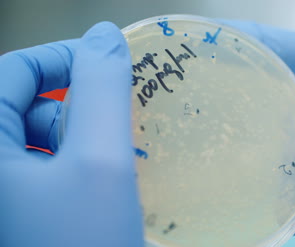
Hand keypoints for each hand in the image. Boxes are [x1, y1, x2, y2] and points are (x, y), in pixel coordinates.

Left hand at [0, 22, 142, 246]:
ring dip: (85, 141)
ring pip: (42, 145)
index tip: (111, 62)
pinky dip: (82, 170)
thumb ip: (101, 90)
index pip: (12, 73)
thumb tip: (104, 36)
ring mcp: (10, 200)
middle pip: (27, 110)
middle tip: (126, 118)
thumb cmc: (83, 246)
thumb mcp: (99, 162)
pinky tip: (110, 185)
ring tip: (121, 157)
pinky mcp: (27, 219)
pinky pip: (51, 177)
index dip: (62, 58)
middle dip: (79, 106)